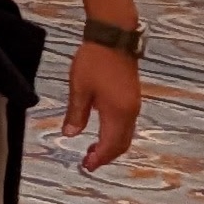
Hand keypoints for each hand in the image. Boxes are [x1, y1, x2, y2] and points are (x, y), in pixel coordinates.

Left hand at [61, 37, 139, 170]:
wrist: (114, 37)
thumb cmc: (94, 61)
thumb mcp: (79, 88)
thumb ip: (76, 113)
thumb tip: (70, 134)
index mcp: (117, 113)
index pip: (110, 145)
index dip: (99, 158)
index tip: (86, 166)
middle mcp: (130, 113)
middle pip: (121, 143)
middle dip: (106, 155)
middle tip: (88, 161)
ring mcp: (133, 105)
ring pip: (125, 134)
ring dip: (111, 145)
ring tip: (92, 149)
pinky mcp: (132, 97)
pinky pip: (126, 124)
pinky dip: (115, 133)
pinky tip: (101, 129)